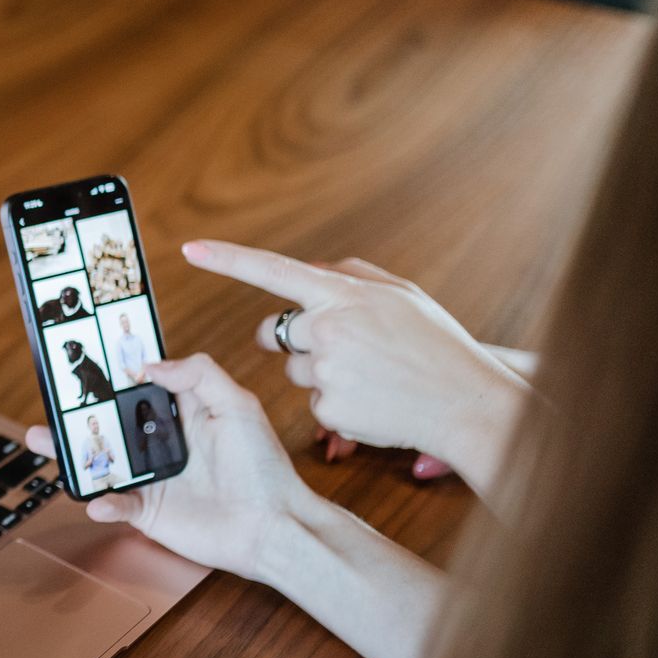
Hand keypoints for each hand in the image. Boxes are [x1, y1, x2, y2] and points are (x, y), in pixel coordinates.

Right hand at [28, 352, 314, 582]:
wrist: (274, 528)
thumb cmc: (263, 467)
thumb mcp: (238, 405)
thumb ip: (198, 374)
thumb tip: (149, 364)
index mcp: (179, 413)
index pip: (136, 387)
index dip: (112, 373)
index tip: (84, 357)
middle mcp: (159, 443)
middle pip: (106, 423)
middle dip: (74, 414)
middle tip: (50, 401)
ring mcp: (150, 478)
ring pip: (100, 461)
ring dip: (69, 453)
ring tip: (41, 440)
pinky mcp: (147, 512)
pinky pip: (115, 504)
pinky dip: (101, 503)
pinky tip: (96, 500)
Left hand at [181, 243, 529, 495]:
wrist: (466, 403)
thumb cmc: (437, 346)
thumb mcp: (401, 296)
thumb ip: (349, 277)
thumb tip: (306, 271)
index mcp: (343, 295)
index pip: (272, 271)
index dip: (227, 259)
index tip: (190, 249)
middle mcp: (328, 329)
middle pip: (273, 333)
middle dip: (289, 339)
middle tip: (336, 345)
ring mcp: (325, 370)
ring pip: (294, 370)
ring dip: (320, 372)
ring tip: (371, 375)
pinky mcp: (327, 408)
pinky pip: (313, 401)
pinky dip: (336, 401)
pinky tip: (372, 399)